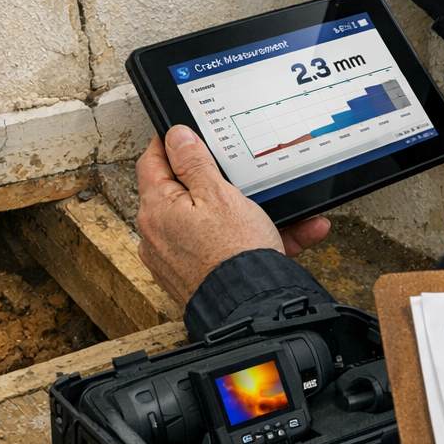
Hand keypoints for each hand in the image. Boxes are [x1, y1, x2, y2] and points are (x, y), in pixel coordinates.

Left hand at [135, 126, 329, 302]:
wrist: (252, 307)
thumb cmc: (234, 253)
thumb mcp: (218, 194)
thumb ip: (193, 163)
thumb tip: (175, 136)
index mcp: (157, 209)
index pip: (152, 163)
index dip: (170, 144)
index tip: (185, 135)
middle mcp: (159, 235)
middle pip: (182, 193)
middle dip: (215, 182)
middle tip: (238, 174)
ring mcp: (177, 258)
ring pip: (211, 223)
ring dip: (246, 213)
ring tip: (281, 209)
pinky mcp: (197, 276)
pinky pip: (224, 248)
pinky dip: (252, 239)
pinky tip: (292, 232)